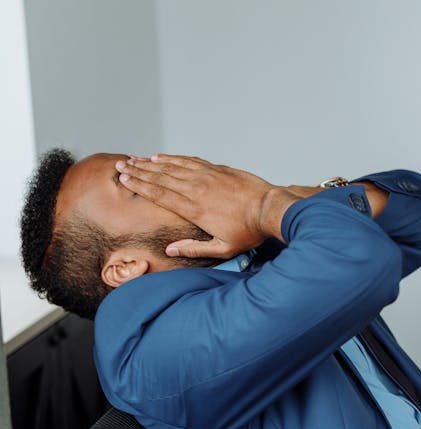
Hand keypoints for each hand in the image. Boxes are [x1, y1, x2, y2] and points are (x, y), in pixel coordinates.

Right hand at [116, 154, 299, 258]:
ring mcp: (207, 176)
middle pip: (161, 178)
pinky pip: (190, 161)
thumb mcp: (223, 248)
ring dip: (152, 163)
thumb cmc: (249, 232)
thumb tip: (170, 250)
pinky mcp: (217, 169)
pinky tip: (162, 157)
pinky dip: (174, 158)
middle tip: (121, 166)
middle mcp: (197, 189)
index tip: (125, 179)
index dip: (140, 186)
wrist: (270, 209)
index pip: (160, 195)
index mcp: (194, 209)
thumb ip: (195, 249)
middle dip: (139, 171)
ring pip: (173, 167)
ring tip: (135, 159)